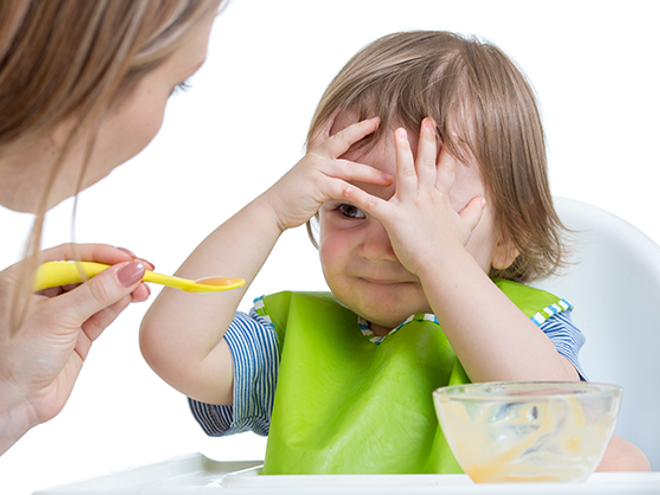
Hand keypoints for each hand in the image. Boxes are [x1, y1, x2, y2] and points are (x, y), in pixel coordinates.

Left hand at [0, 243, 151, 454]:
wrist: (11, 404)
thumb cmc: (13, 359)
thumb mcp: (57, 317)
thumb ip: (98, 293)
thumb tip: (131, 271)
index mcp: (26, 279)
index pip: (70, 255)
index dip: (102, 254)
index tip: (129, 258)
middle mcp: (43, 293)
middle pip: (89, 272)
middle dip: (117, 271)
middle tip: (144, 270)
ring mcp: (63, 314)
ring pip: (100, 292)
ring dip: (124, 288)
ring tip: (144, 287)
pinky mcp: (78, 334)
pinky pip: (104, 312)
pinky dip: (120, 304)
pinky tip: (134, 297)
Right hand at [262, 117, 392, 231]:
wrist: (271, 209)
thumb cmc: (291, 198)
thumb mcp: (309, 180)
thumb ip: (325, 176)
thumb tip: (340, 180)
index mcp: (316, 156)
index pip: (338, 136)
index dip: (356, 127)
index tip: (374, 120)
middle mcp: (316, 159)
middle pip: (343, 141)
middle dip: (362, 131)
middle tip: (382, 124)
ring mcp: (315, 171)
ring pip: (349, 168)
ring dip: (371, 173)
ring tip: (389, 179)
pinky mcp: (316, 186)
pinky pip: (341, 188)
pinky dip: (356, 193)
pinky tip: (370, 198)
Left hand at [344, 118, 485, 275]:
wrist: (445, 265)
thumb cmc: (453, 249)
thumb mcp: (466, 227)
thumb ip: (473, 212)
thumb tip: (483, 201)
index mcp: (440, 198)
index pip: (445, 168)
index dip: (449, 149)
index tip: (452, 131)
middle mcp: (426, 196)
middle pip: (426, 163)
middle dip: (427, 139)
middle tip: (426, 119)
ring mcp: (410, 205)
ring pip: (405, 172)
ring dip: (401, 151)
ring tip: (397, 132)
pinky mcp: (394, 218)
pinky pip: (372, 204)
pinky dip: (357, 195)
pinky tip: (344, 186)